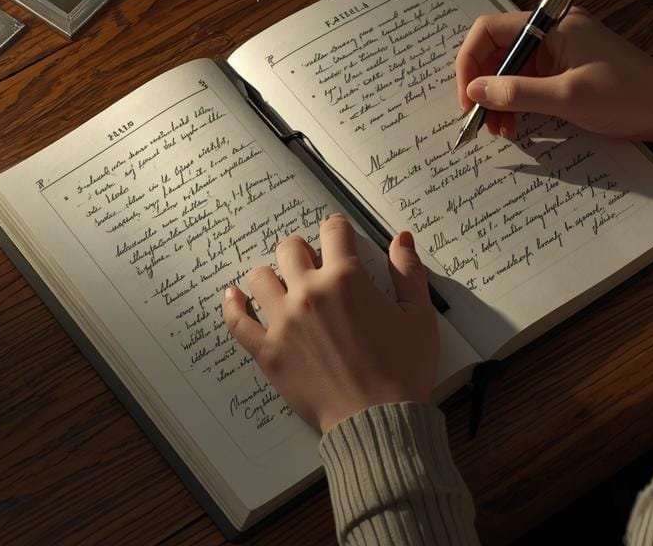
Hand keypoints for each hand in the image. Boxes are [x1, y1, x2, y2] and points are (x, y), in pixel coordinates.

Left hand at [222, 215, 438, 433]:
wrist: (379, 421)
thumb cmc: (404, 371)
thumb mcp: (419, 317)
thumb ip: (409, 272)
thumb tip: (401, 238)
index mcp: (347, 279)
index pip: (333, 231)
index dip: (338, 231)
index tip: (340, 238)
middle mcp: (310, 293)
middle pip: (290, 249)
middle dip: (303, 251)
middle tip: (313, 267)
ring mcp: (284, 322)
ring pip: (260, 278)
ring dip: (272, 276)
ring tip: (282, 286)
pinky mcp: (268, 352)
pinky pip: (238, 321)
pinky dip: (233, 306)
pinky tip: (234, 297)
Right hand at [455, 7, 652, 142]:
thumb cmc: (628, 97)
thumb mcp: (567, 98)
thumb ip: (517, 93)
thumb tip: (475, 90)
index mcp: (555, 25)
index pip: (491, 30)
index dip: (471, 62)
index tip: (468, 96)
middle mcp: (556, 31)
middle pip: (500, 50)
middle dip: (484, 84)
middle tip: (479, 119)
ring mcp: (563, 51)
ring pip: (513, 70)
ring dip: (499, 98)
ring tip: (498, 130)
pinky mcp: (570, 71)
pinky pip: (532, 82)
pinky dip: (519, 102)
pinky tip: (515, 125)